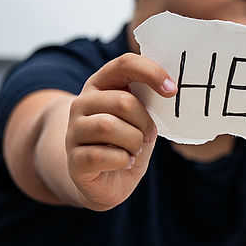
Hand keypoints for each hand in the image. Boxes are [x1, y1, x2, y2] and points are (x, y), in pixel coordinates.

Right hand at [65, 53, 176, 210]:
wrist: (107, 181)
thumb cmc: (127, 142)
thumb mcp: (141, 117)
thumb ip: (148, 100)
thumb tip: (170, 88)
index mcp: (101, 84)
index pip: (125, 64)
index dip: (151, 73)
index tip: (172, 90)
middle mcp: (81, 103)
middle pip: (123, 101)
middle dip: (145, 122)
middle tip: (148, 135)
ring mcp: (73, 131)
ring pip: (110, 127)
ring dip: (134, 142)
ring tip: (134, 150)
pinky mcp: (74, 159)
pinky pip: (102, 155)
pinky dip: (123, 160)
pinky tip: (124, 162)